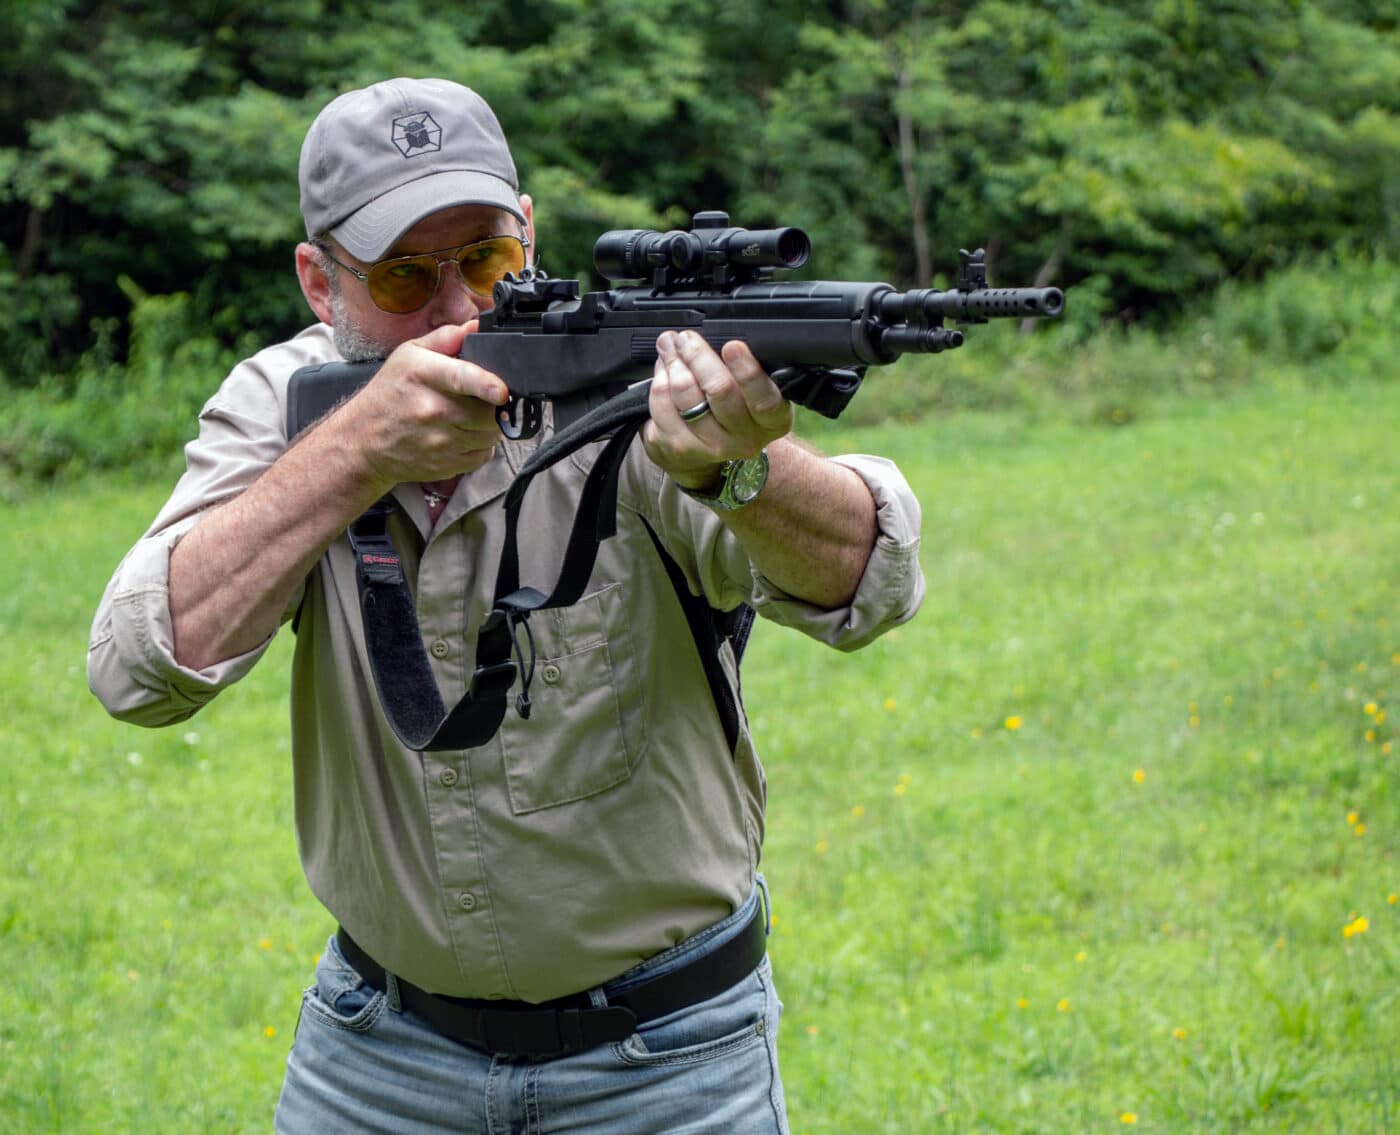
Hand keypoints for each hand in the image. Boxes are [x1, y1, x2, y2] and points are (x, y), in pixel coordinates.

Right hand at [334, 321, 509, 489]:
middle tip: (479, 399)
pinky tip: (462, 435)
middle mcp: (431, 410)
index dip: (486, 384)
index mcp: (423, 374)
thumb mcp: (408, 355)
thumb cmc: (389, 394)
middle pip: (487, 410)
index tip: (502, 390)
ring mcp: (439, 441)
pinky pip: (484, 454)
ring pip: (490, 434)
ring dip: (488, 425)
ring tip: (467, 416)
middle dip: (492, 404)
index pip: (460, 378)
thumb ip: (445, 339)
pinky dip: (481, 445)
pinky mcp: (445, 464)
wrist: (364, 439)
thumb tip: (475, 327)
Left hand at [641, 329, 793, 490]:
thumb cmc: (728, 409)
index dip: (748, 372)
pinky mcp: (681, 448)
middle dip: (698, 355)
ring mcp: (712, 447)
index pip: (765, 399)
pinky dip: (660, 380)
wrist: (700, 452)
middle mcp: (746, 438)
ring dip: (674, 362)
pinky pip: (663, 404)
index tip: (732, 346)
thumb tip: (717, 332)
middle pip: (720, 389)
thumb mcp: (748, 391)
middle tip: (687, 338)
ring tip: (670, 348)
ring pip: (686, 393)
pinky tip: (663, 373)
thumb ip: (741, 366)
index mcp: (772, 420)